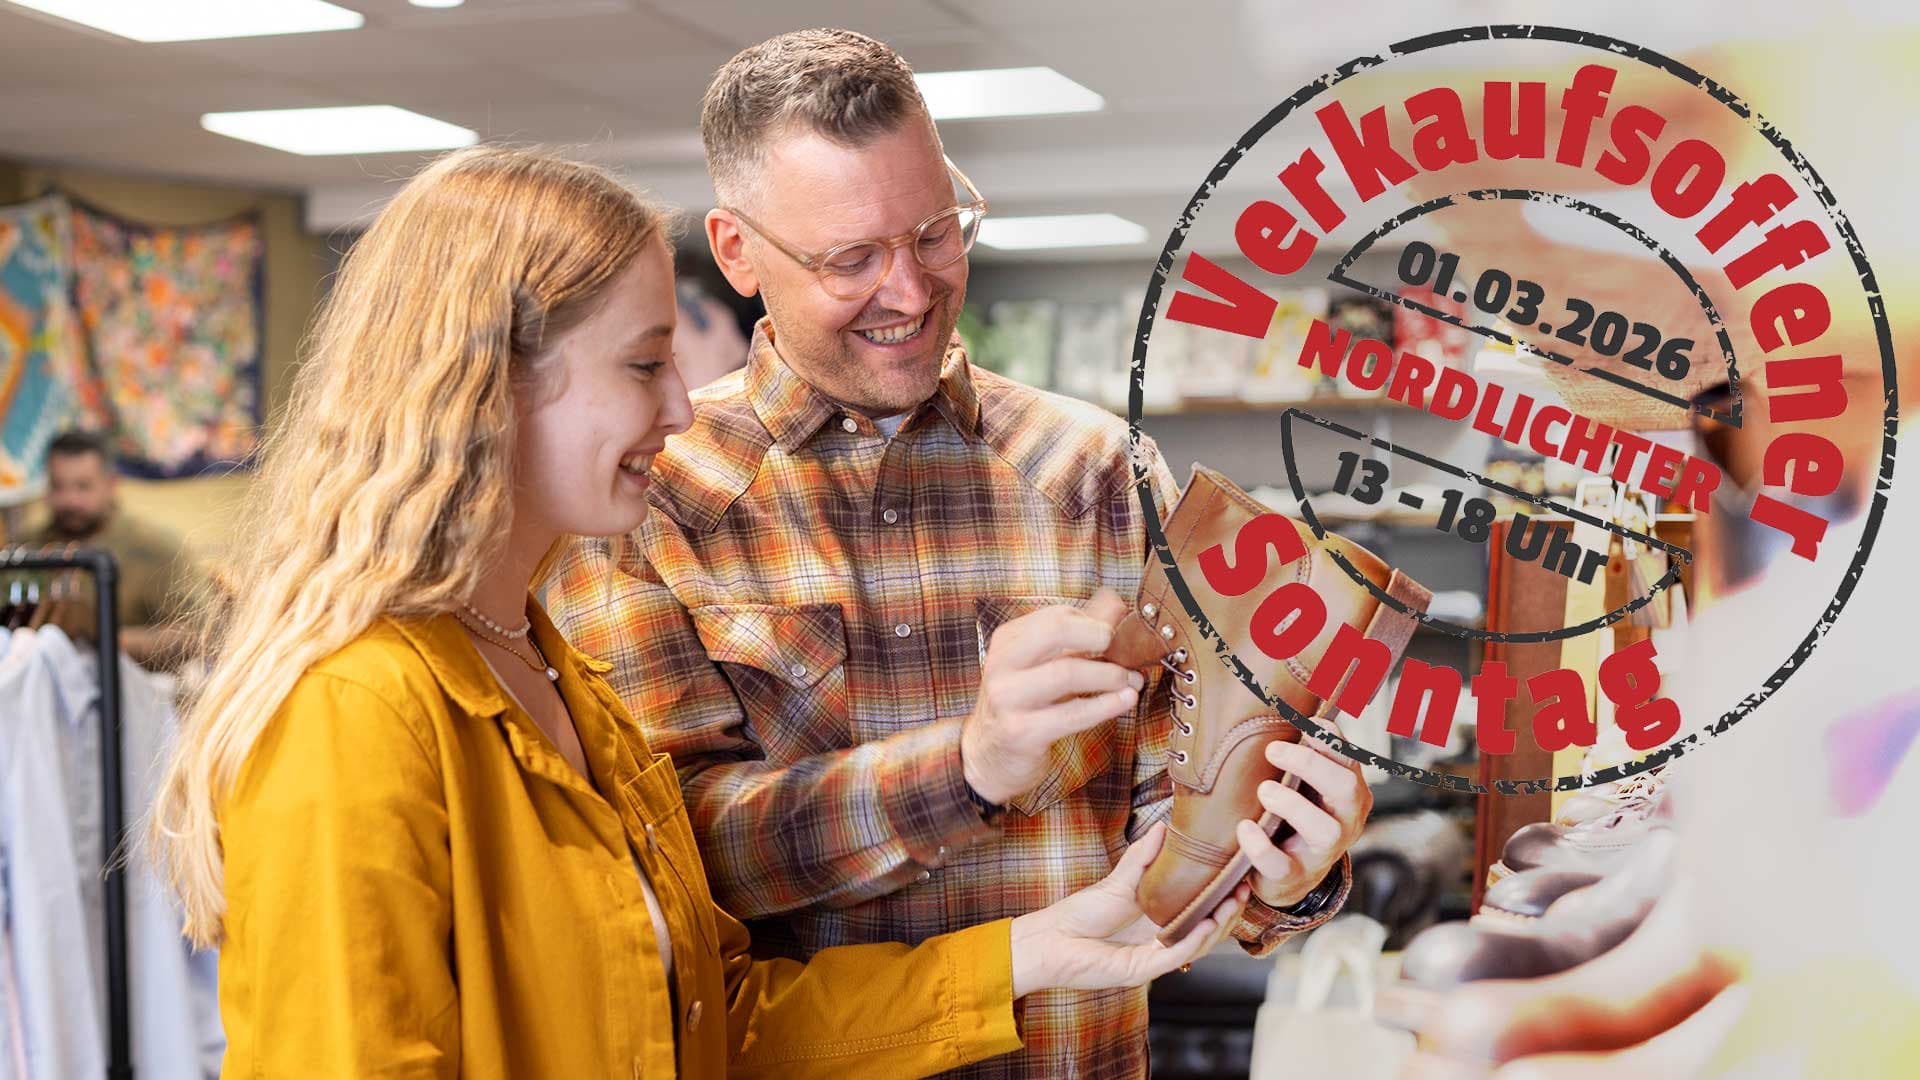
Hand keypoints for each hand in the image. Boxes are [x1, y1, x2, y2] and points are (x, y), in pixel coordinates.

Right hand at [961, 588, 1142, 805]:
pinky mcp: (1021, 732)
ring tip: (1132, 680)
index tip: (1115, 635)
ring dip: (1109, 675)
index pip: (1055, 616)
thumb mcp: (1042, 668)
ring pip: (1066, 673)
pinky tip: (1125, 700)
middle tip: (1123, 650)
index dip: (1092, 622)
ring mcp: (1008, 698)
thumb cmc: (1023, 707)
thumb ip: (1077, 637)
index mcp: (1007, 642)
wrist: (990, 758)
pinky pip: (1072, 713)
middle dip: (1098, 636)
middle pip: (1055, 631)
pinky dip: (1106, 705)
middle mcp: (1002, 664)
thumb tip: (1115, 605)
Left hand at [1009, 822, 1247, 995]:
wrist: (1050, 938)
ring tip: (1233, 902)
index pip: (1200, 912)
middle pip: (1206, 930)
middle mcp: (1161, 942)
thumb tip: (1163, 827)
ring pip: (1197, 945)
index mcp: (1159, 922)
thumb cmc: (1081, 914)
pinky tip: (1208, 923)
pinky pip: (1174, 956)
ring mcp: (1153, 957)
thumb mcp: (1119, 881)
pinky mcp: (1142, 969)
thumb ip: (1143, 858)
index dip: (1221, 897)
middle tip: (1244, 889)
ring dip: (1218, 925)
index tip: (1239, 876)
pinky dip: (1194, 941)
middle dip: (1228, 911)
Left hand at [1235, 726, 1371, 907]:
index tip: (1306, 724)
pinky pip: (1282, 865)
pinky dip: (1261, 846)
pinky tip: (1245, 828)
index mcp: (1349, 792)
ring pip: (1324, 830)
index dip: (1330, 740)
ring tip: (1265, 790)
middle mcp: (1345, 821)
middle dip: (1311, 765)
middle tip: (1273, 750)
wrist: (1290, 875)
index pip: (1349, 759)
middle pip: (1347, 788)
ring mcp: (1323, 853)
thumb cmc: (1298, 814)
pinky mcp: (1295, 876)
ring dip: (1293, 805)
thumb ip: (1305, 752)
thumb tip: (1289, 708)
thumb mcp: (1307, 783)